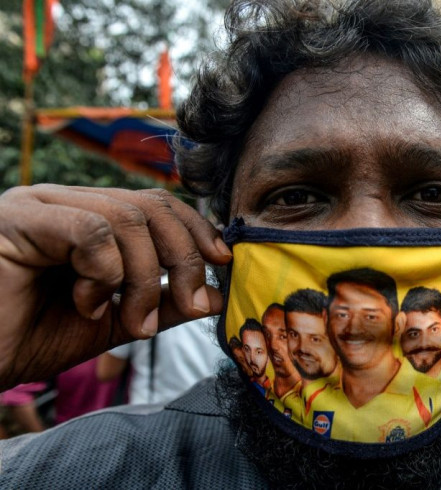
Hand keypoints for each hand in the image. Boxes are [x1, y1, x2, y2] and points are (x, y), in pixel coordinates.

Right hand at [0, 185, 231, 390]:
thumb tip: (214, 295)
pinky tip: (87, 303)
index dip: (196, 230)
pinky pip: (90, 229)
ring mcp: (41, 203)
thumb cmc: (34, 339)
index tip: (222, 262)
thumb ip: (162, 303)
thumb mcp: (116, 321)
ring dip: (144, 278)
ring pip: (128, 219)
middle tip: (192, 304)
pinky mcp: (19, 217)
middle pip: (151, 207)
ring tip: (133, 322)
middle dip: (184, 257)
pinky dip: (105, 272)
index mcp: (88, 217)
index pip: (158, 205)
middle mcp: (66, 201)